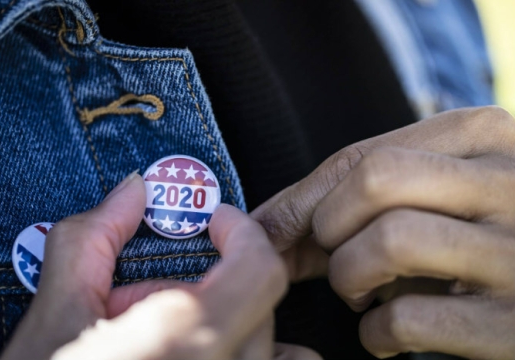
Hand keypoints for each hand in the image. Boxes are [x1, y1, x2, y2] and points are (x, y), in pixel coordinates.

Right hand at [1, 173, 319, 359]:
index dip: (243, 232)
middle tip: (153, 299)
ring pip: (276, 349)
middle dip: (212, 283)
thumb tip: (131, 192)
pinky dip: (256, 357)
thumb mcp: (54, 316)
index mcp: (186, 339)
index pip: (261, 269)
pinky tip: (204, 357)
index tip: (218, 222)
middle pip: (259, 305)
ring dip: (244, 325)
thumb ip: (94, 239)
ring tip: (186, 335)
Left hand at [252, 106, 514, 358]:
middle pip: (373, 182)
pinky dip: (375, 334)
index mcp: (482, 135)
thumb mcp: (429, 195)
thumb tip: (260, 227)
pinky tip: (387, 335)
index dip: (299, 200)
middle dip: (328, 229)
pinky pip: (407, 319)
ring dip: (350, 279)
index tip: (263, 230)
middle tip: (334, 258)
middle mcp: (511, 182)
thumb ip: (357, 197)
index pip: (360, 155)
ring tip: (361, 294)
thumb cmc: (466, 236)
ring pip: (389, 240)